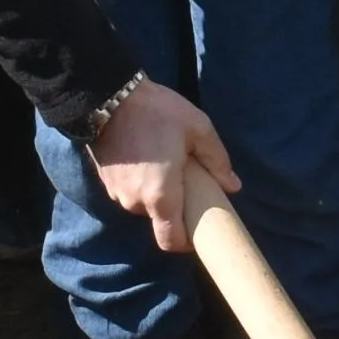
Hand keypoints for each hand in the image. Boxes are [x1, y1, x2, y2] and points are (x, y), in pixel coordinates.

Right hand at [90, 77, 237, 252]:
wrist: (107, 96)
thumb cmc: (157, 112)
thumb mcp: (198, 129)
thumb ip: (217, 161)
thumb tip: (232, 186)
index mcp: (161, 196)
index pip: (171, 242)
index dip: (186, 242)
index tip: (198, 230)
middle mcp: (135, 202)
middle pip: (159, 220)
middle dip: (175, 208)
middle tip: (188, 183)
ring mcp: (117, 193)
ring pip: (143, 204)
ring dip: (157, 194)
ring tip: (168, 166)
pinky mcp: (106, 181)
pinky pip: (129, 192)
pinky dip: (141, 184)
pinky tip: (149, 160)